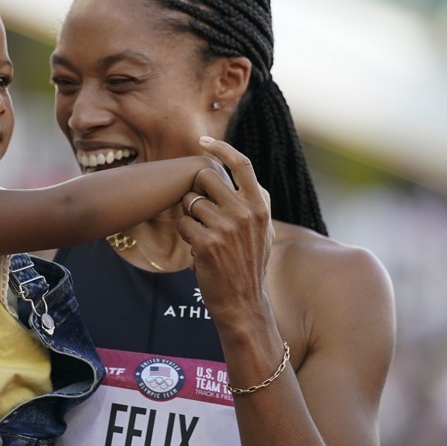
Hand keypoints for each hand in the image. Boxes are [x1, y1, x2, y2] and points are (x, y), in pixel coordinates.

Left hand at [177, 137, 273, 325]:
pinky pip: (183, 224)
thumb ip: (253, 201)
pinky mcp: (207, 243)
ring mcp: (226, 227)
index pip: (242, 164)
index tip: (204, 142)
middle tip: (201, 213)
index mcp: (261, 206)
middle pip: (206, 179)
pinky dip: (186, 235)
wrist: (244, 303)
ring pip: (191, 203)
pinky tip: (198, 250)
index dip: (221, 149)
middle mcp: (246, 212)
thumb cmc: (249, 264)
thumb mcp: (263, 230)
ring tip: (204, 237)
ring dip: (190, 218)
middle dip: (196, 192)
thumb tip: (236, 171)